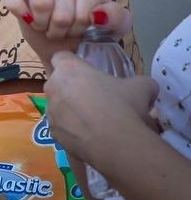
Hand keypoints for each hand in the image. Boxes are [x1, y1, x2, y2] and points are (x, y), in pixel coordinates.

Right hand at [3, 0, 132, 72]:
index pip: (84, 10)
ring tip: (49, 26)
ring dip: (45, 25)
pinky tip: (30, 20)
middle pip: (62, 12)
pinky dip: (22, 14)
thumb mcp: (114, 26)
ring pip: (41, 5)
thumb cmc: (90, 30)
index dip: (81, 28)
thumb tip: (97, 15)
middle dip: (63, 30)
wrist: (64, 42)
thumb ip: (116, 18)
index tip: (82, 28)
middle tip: (64, 30)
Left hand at [44, 51, 158, 165]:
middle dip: (71, 88)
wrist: (116, 143)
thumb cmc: (125, 106)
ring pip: (57, 106)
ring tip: (93, 121)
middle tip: (93, 98)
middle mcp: (53, 87)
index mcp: (68, 69)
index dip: (72, 62)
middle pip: (58, 82)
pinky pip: (60, 127)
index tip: (86, 72)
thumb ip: (140, 82)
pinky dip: (71, 130)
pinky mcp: (52, 132)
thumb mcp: (142, 86)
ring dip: (70, 110)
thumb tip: (147, 88)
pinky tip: (89, 137)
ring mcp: (50, 111)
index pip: (61, 56)